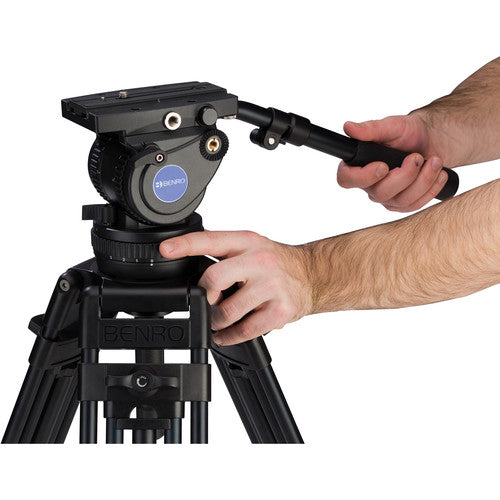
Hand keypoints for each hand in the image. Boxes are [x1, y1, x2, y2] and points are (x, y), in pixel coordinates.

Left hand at [159, 231, 311, 344]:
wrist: (312, 276)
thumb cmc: (276, 263)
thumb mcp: (250, 247)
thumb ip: (224, 255)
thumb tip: (188, 267)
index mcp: (247, 241)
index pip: (211, 240)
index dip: (185, 245)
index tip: (165, 250)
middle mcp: (260, 261)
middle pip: (214, 279)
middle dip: (204, 296)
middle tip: (207, 301)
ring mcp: (271, 286)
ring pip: (226, 311)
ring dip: (215, 321)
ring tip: (218, 319)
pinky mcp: (280, 310)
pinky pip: (244, 330)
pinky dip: (229, 337)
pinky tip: (226, 334)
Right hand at [337, 114, 447, 211]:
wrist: (431, 141)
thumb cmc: (408, 133)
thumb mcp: (391, 126)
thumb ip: (370, 129)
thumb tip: (349, 128)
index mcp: (358, 166)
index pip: (347, 179)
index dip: (362, 177)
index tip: (383, 166)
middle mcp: (368, 185)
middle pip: (380, 193)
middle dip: (405, 175)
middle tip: (416, 157)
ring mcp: (386, 197)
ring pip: (401, 201)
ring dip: (423, 180)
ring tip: (434, 160)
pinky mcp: (402, 204)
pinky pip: (415, 205)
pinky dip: (431, 188)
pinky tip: (439, 173)